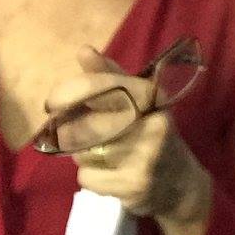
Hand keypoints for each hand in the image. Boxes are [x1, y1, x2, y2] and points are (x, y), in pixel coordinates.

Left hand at [45, 46, 212, 227]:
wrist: (181, 184)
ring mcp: (147, 157)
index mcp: (154, 99)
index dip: (72, 92)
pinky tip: (109, 176)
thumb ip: (110, 77)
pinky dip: (90, 177)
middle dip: (72, 131)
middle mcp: (155, 124)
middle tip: (76, 135)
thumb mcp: (138, 102)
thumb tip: (84, 50)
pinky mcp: (136, 185)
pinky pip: (87, 177)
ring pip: (84, 152)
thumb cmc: (151, 135)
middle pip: (87, 123)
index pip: (104, 86)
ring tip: (103, 156)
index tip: (52, 102)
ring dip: (83, 155)